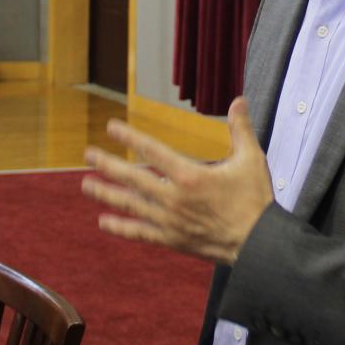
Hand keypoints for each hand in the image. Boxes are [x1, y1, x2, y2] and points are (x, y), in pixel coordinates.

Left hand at [81, 97, 273, 263]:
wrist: (258, 244)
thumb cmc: (256, 200)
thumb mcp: (251, 159)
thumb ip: (240, 129)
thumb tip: (239, 100)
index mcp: (191, 175)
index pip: (153, 151)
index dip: (130, 137)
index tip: (111, 127)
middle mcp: (174, 198)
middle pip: (133, 178)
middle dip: (108, 165)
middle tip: (88, 155)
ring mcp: (170, 221)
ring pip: (131, 205)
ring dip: (107, 194)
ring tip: (86, 185)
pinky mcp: (172, 240)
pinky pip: (140, 233)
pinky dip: (121, 227)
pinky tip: (104, 222)